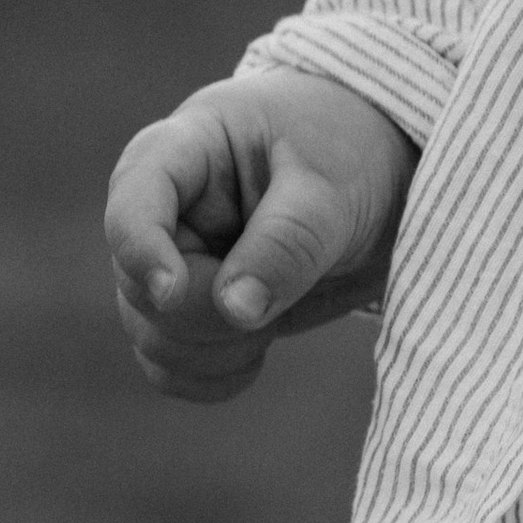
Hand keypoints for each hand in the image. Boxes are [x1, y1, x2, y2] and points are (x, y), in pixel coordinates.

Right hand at [105, 71, 416, 400]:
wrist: (388, 181)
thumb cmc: (352, 152)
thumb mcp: (334, 185)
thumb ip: (288, 242)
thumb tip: (233, 309)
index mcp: (188, 148)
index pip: (133, 198)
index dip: (141, 249)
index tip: (175, 290)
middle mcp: (167, 209)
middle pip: (137, 284)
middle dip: (203, 311)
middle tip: (278, 296)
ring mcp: (175, 263)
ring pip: (150, 333)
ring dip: (212, 347)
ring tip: (279, 312)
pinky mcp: (194, 311)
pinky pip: (170, 365)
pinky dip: (212, 373)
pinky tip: (260, 350)